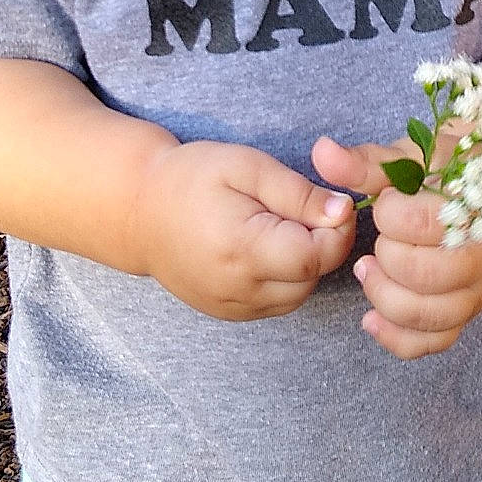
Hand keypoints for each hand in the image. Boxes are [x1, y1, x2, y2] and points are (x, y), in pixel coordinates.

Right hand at [132, 139, 354, 320]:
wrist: (138, 210)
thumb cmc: (190, 178)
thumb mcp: (246, 167)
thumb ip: (298, 192)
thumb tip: (343, 211)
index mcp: (242, 249)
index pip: (317, 256)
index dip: (336, 231)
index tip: (330, 204)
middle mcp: (238, 289)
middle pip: (311, 278)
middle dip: (321, 246)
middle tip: (302, 210)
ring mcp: (232, 307)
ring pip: (298, 295)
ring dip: (304, 264)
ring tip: (280, 227)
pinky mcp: (229, 314)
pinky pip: (277, 304)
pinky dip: (284, 279)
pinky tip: (266, 248)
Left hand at [312, 134, 481, 359]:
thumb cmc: (446, 171)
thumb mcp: (408, 158)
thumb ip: (365, 163)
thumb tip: (321, 152)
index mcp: (474, 207)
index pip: (422, 223)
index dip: (389, 214)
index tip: (388, 203)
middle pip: (424, 274)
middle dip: (386, 256)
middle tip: (379, 239)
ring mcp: (479, 289)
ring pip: (428, 315)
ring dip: (384, 296)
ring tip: (367, 271)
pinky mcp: (468, 313)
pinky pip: (435, 341)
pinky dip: (397, 337)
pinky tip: (371, 319)